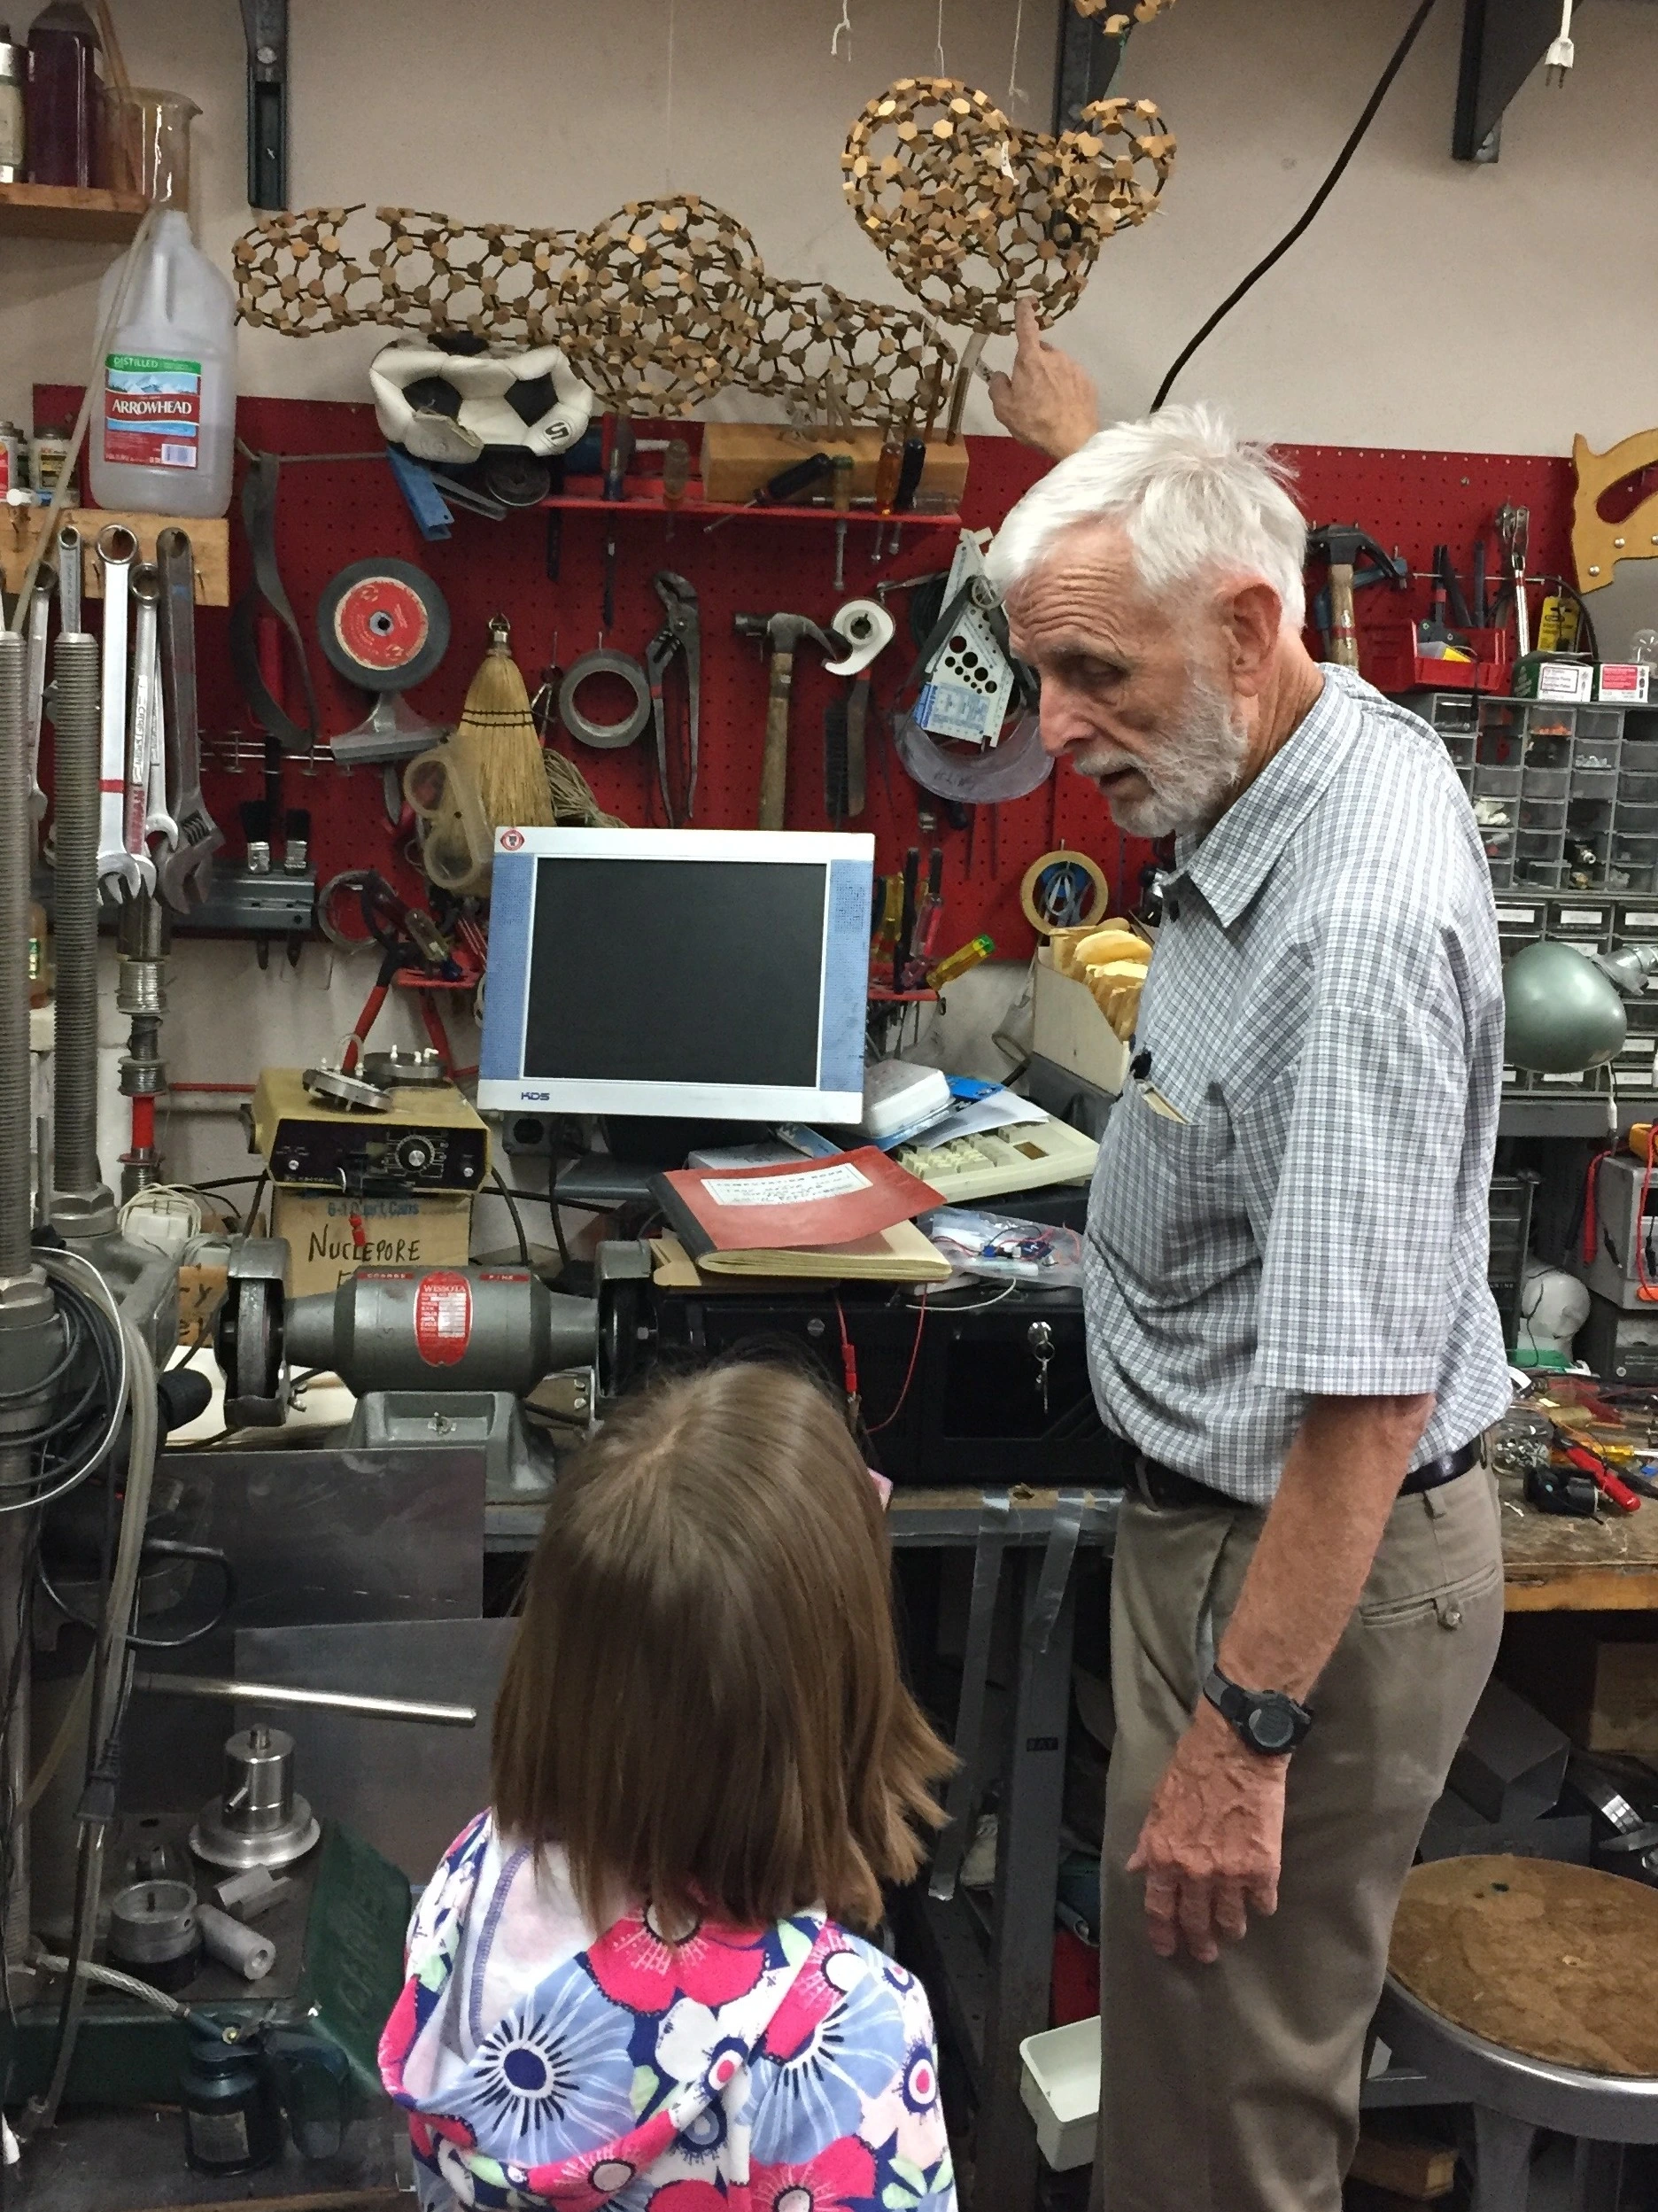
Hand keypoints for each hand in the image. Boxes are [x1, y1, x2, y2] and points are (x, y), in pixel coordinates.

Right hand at [985, 299, 1099, 459]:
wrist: (1073, 440)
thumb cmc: (1035, 423)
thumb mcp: (1004, 409)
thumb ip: (997, 386)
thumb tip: (1001, 375)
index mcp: (1031, 359)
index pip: (1026, 326)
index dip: (1024, 312)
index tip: (1025, 301)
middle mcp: (1054, 356)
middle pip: (1040, 352)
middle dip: (1033, 365)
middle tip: (1029, 392)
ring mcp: (1073, 367)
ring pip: (1056, 366)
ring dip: (1050, 378)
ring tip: (1048, 405)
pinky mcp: (1087, 381)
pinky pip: (1071, 379)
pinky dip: (1065, 388)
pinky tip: (1062, 407)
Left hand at [1125, 1700, 1285, 1963]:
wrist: (1236, 1749)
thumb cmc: (1192, 1770)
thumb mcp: (1158, 1804)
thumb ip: (1147, 1841)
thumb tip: (1136, 1868)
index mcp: (1162, 1855)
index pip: (1158, 1908)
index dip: (1162, 1933)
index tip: (1167, 1949)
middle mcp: (1194, 1872)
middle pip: (1195, 1921)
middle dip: (1200, 1942)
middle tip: (1205, 1953)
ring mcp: (1230, 1874)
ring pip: (1231, 1920)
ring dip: (1231, 1930)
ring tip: (1233, 1933)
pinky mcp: (1264, 1868)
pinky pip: (1263, 1902)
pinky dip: (1261, 1906)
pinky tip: (1260, 1904)